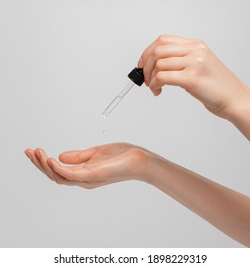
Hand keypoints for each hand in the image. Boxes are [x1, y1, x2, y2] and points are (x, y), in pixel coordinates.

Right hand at [24, 143, 149, 188]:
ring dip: (45, 165)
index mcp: (84, 173)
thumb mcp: (96, 153)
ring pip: (60, 177)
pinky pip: (72, 174)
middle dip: (40, 164)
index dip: (44, 163)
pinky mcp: (94, 174)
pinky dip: (59, 168)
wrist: (140, 160)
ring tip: (36, 152)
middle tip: (29, 151)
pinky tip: (50, 158)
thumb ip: (79, 157)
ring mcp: (88, 178)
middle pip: (55, 176)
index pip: (59, 171)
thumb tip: (60, 156)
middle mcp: (83, 179)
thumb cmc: (122, 157)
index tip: (34, 150)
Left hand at [138, 35, 249, 119]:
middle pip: (158, 51)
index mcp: (195, 45)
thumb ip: (181, 60)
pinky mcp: (192, 78)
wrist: (233, 98)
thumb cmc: (215, 85)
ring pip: (159, 64)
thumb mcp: (199, 65)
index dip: (147, 52)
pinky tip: (157, 90)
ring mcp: (194, 63)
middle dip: (145, 66)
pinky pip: (163, 77)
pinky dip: (155, 84)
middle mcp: (195, 51)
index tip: (142, 64)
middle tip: (145, 79)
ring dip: (150, 77)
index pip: (163, 40)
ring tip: (153, 87)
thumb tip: (156, 65)